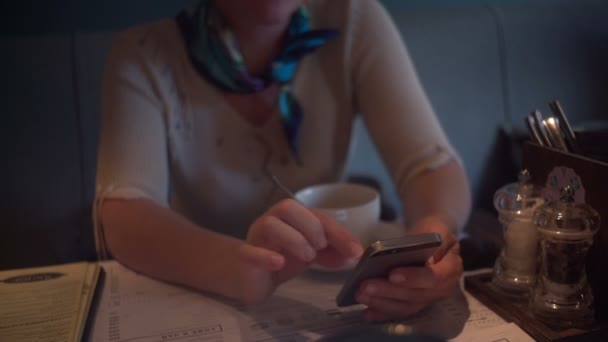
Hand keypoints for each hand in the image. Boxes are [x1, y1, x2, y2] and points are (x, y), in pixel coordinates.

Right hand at [236, 199, 362, 303]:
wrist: (250, 277)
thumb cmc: (280, 258)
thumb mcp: (311, 253)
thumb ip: (332, 253)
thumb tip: (355, 254)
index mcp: (291, 217)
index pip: (316, 215)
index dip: (338, 231)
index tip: (355, 250)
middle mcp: (272, 220)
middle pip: (288, 207)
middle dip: (311, 226)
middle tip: (321, 247)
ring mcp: (256, 238)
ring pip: (269, 224)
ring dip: (294, 239)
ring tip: (308, 257)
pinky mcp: (244, 257)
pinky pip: (250, 251)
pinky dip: (266, 256)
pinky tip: (280, 262)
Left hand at [354, 216, 461, 320]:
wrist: (433, 239)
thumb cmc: (432, 232)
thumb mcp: (436, 228)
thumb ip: (432, 241)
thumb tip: (424, 260)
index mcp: (451, 268)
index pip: (434, 277)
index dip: (413, 278)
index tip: (392, 274)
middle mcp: (443, 289)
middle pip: (416, 296)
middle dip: (389, 292)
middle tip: (365, 286)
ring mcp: (428, 299)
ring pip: (405, 307)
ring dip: (381, 303)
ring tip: (360, 295)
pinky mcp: (414, 304)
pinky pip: (398, 312)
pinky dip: (382, 313)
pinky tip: (366, 313)